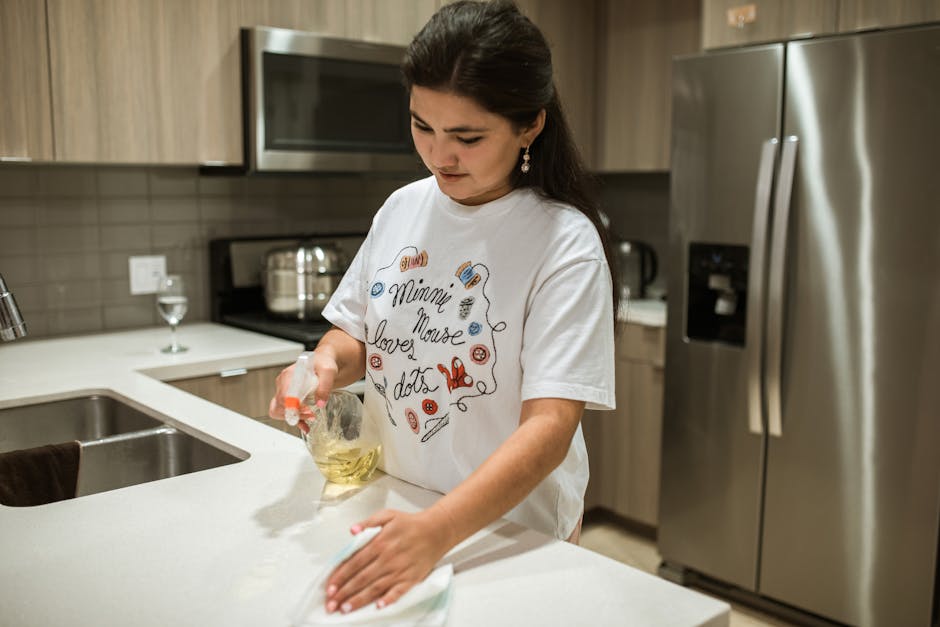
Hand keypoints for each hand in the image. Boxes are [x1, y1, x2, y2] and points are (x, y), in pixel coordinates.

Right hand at [268, 350, 338, 432]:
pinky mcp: (288, 398)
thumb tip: (320, 404)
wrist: (322, 363)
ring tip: (310, 418)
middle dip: (295, 414)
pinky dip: (295, 420)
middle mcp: (283, 383)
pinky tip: (305, 425)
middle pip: (279, 405)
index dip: (294, 406)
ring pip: (279, 410)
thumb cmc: (323, 364)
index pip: (284, 396)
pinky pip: (285, 413)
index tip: (308, 410)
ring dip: (294, 418)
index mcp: (289, 375)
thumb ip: (325, 386)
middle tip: (311, 415)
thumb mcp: (328, 371)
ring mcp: (284, 391)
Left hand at [324, 509, 451, 613]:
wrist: (437, 530)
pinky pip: (398, 592)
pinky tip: (377, 607)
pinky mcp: (411, 578)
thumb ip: (368, 522)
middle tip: (331, 603)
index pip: (354, 562)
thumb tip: (352, 530)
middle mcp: (388, 557)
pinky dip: (388, 600)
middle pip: (362, 578)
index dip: (340, 575)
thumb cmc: (411, 524)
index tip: (330, 586)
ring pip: (376, 588)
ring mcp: (400, 569)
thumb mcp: (387, 515)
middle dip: (344, 592)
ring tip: (345, 609)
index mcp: (380, 542)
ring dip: (359, 600)